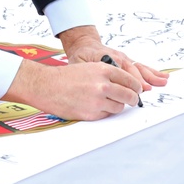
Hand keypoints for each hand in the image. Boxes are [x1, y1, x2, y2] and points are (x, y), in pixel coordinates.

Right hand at [2, 58, 140, 119]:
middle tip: (131, 100)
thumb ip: (108, 74)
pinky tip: (96, 106)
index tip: (136, 90)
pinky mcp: (92, 114)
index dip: (136, 86)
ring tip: (109, 102)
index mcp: (104, 70)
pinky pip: (107, 115)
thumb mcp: (90, 67)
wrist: (47, 86)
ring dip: (117, 106)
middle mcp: (103, 85)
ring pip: (120, 107)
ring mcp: (98, 101)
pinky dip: (105, 112)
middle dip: (133, 99)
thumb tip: (126, 85)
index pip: (131, 80)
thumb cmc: (66, 77)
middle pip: (130, 96)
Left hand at [59, 25, 168, 93]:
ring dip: (150, 76)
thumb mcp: (79, 62)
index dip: (128, 79)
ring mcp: (125, 59)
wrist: (85, 44)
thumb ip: (86, 70)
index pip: (120, 69)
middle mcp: (119, 57)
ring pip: (139, 68)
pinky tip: (162, 77)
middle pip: (133, 69)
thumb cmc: (81, 55)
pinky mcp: (128, 62)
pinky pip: (141, 67)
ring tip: (162, 82)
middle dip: (140, 80)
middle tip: (146, 90)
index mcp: (107, 58)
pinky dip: (152, 72)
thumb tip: (92, 78)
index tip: (136, 88)